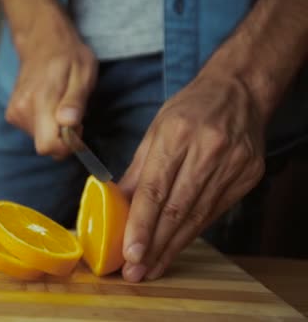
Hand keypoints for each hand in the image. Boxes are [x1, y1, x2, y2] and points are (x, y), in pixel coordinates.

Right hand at [5, 11, 96, 157]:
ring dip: (55, 128)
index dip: (67, 145)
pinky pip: (34, 132)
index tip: (77, 126)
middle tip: (72, 110)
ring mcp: (14, 113)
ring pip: (40, 139)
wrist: (42, 42)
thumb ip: (75, 101)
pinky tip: (49, 104)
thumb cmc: (68, 56)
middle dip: (63, 136)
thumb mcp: (83, 73)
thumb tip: (68, 123)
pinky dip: (45, 124)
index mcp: (41, 100)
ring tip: (60, 103)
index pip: (48, 146)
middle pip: (45, 145)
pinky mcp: (12, 114)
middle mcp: (22, 110)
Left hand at [118, 74, 265, 281]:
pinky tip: (175, 247)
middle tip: (136, 271)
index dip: (142, 224)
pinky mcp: (247, 176)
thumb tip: (116, 203)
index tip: (130, 252)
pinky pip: (214, 212)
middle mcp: (208, 150)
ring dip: (172, 246)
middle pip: (177, 208)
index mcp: (177, 134)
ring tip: (151, 268)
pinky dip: (192, 232)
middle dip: (154, 245)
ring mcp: (232, 165)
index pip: (156, 188)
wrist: (239, 92)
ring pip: (197, 216)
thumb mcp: (155, 130)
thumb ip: (138, 170)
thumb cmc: (190, 108)